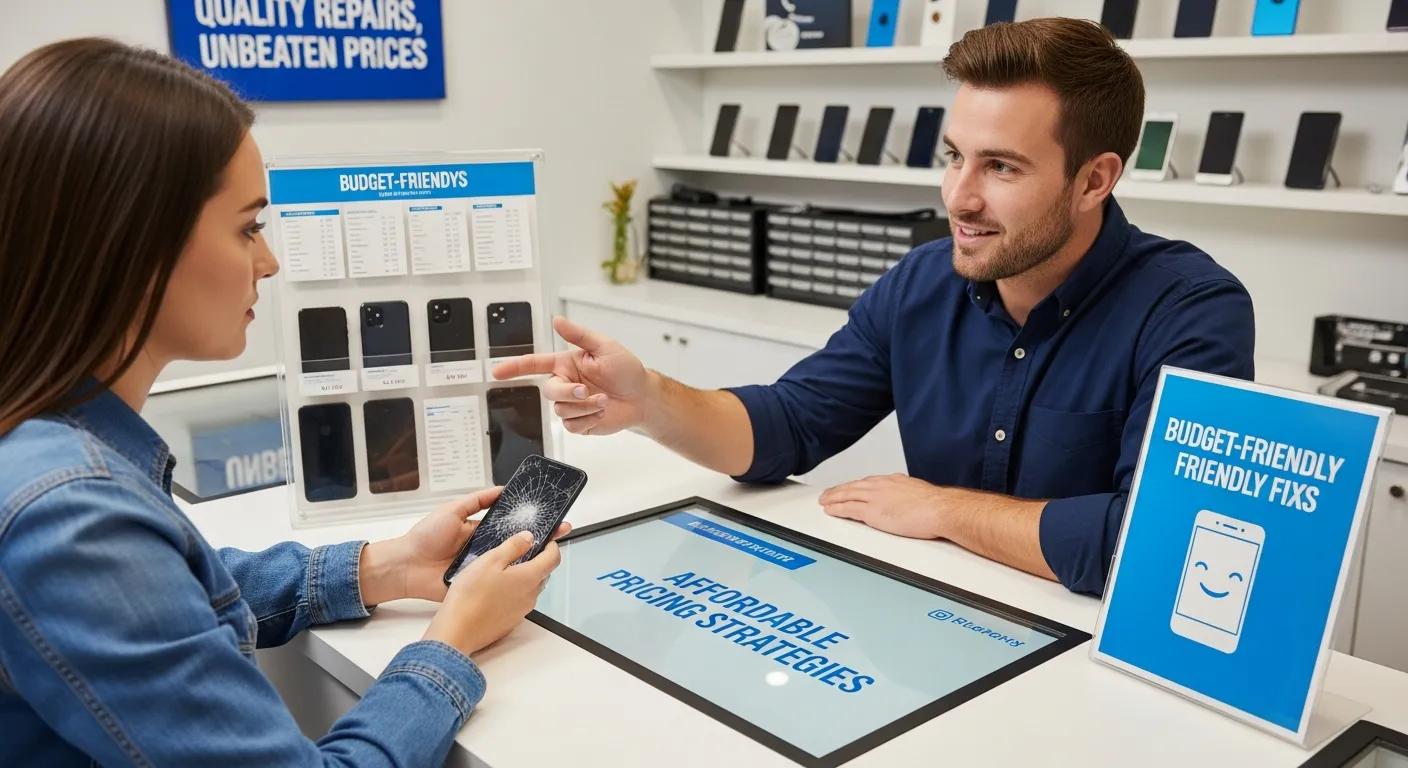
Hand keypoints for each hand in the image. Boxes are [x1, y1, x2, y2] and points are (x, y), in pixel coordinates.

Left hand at [360, 487, 569, 604]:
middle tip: (560, 531)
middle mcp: (485, 549)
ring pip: (512, 564)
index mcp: (481, 530)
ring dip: (529, 559)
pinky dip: (512, 580)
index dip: (530, 520)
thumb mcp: (452, 510)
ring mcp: (483, 568)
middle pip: (517, 544)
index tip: (550, 514)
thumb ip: (476, 500)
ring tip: (551, 550)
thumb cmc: (425, 537)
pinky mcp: (478, 585)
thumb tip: (501, 489)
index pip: (511, 524)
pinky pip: (498, 583)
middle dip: (539, 538)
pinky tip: (528, 574)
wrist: (406, 566)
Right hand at [423, 531, 563, 656]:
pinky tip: (495, 590)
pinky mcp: (511, 621)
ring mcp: (522, 610)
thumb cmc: (470, 597)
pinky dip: (514, 592)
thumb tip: (528, 538)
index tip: (546, 540)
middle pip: (543, 573)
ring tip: (503, 570)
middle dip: (537, 560)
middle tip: (522, 551)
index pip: (553, 558)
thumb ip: (513, 547)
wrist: (458, 631)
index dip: (552, 546)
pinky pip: (519, 601)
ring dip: (524, 577)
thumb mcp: (490, 561)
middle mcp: (530, 596)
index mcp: (529, 578)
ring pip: (531, 588)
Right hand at [490, 315, 652, 435]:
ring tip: (604, 401)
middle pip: (549, 392)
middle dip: (568, 393)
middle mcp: (565, 384)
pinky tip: (602, 412)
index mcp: (566, 364)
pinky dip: (589, 419)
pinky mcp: (579, 423)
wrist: (642, 397)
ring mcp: (571, 405)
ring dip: (585, 407)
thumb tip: (557, 320)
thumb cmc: (626, 369)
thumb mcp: (604, 346)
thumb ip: (579, 334)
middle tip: (587, 392)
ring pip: (562, 410)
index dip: (514, 367)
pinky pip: (572, 426)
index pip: (534, 365)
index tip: (497, 371)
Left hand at [818, 474, 946, 539]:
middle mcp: (881, 486)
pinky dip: (837, 509)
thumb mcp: (920, 493)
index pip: (868, 482)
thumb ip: (909, 495)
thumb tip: (910, 500)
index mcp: (893, 481)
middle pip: (853, 486)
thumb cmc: (936, 505)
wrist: (939, 509)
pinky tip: (830, 510)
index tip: (849, 488)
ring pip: (847, 495)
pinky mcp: (872, 512)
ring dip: (833, 498)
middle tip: (828, 493)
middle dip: (839, 490)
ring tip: (824, 501)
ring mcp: (875, 498)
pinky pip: (849, 509)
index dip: (856, 486)